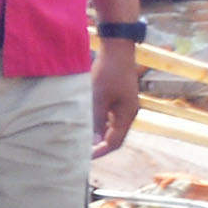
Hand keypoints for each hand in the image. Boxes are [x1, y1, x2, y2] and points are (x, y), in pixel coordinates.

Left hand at [90, 40, 141, 157]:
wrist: (117, 49)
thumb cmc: (108, 72)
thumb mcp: (98, 98)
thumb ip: (96, 120)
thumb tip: (94, 142)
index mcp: (127, 115)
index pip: (115, 142)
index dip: (100, 152)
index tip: (85, 159)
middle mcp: (127, 113)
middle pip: (114, 136)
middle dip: (98, 145)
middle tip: (80, 152)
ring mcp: (123, 105)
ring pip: (109, 127)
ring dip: (97, 133)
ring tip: (79, 138)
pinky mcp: (117, 98)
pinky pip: (107, 116)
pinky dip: (97, 122)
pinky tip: (84, 122)